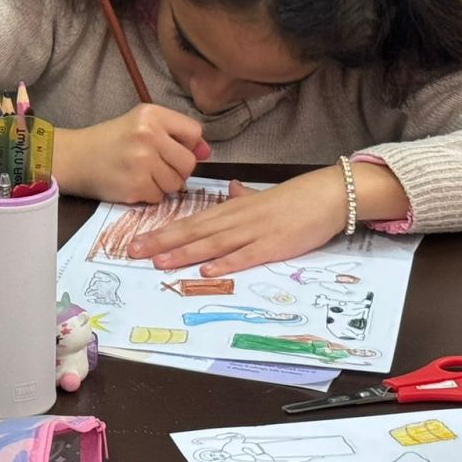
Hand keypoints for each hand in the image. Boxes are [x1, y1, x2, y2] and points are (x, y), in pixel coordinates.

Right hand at [55, 105, 211, 203]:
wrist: (74, 158)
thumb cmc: (109, 141)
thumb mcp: (141, 124)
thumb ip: (175, 134)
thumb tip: (206, 152)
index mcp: (152, 115)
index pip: (194, 132)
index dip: (187, 145)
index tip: (171, 149)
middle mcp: (148, 135)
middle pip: (188, 162)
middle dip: (176, 169)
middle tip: (155, 166)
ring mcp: (142, 162)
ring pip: (176, 183)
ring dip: (163, 184)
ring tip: (142, 174)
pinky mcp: (135, 185)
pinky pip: (159, 197)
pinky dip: (148, 195)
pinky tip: (132, 184)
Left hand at [128, 168, 346, 275]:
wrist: (327, 195)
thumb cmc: (296, 199)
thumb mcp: (263, 196)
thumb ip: (245, 198)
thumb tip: (234, 190)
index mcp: (232, 210)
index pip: (190, 222)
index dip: (163, 231)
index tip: (137, 240)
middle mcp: (236, 220)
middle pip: (193, 232)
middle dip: (162, 242)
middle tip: (133, 252)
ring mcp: (254, 233)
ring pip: (212, 244)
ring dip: (184, 254)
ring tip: (159, 262)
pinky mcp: (273, 246)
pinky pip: (245, 256)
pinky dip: (225, 264)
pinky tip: (207, 271)